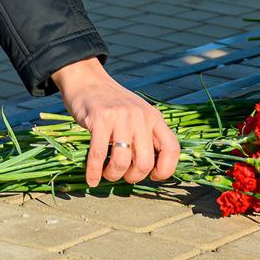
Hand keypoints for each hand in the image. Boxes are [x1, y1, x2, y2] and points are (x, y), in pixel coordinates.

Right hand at [53, 58, 181, 186]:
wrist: (87, 80)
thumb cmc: (112, 104)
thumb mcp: (138, 114)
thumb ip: (147, 135)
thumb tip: (151, 169)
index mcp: (154, 117)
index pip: (172, 149)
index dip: (165, 169)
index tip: (152, 176)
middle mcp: (141, 117)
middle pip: (145, 162)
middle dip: (133, 177)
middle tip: (124, 175)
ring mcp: (120, 117)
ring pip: (122, 162)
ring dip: (113, 175)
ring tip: (107, 174)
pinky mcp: (100, 120)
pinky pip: (98, 155)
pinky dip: (94, 171)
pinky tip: (92, 179)